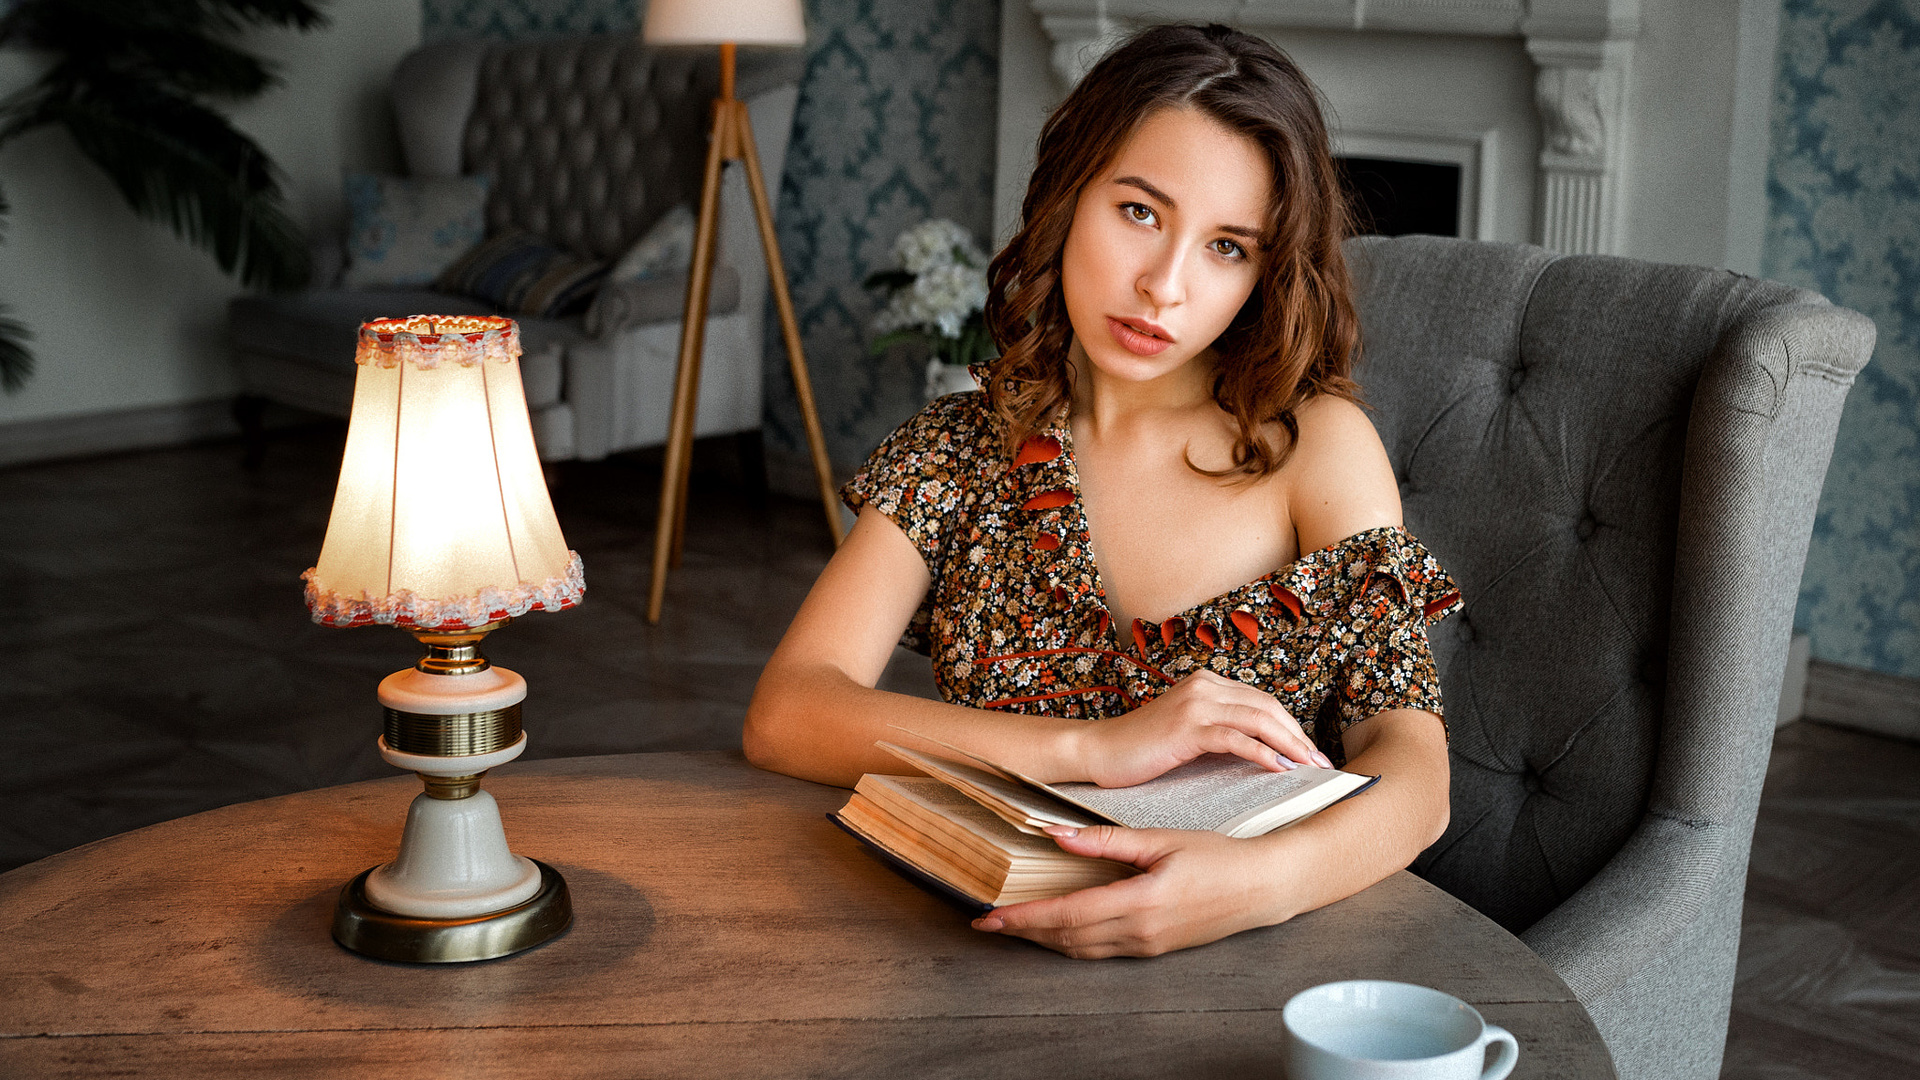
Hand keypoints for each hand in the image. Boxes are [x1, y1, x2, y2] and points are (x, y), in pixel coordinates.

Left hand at [972, 824, 1291, 957]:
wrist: (1261, 888)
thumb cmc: (1217, 858)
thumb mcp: (1160, 840)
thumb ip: (1106, 841)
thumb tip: (1058, 835)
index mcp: (1139, 902)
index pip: (1066, 913)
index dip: (1024, 916)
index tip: (990, 915)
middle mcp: (1139, 932)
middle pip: (1066, 937)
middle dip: (1023, 931)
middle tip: (987, 923)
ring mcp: (1147, 946)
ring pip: (1080, 949)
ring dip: (1044, 939)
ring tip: (1014, 925)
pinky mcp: (1154, 949)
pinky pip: (1100, 951)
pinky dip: (1070, 942)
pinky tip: (1057, 929)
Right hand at [1072, 669, 1329, 786]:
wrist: (1098, 752)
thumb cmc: (1141, 749)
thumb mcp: (1187, 733)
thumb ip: (1220, 731)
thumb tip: (1263, 752)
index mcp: (1207, 683)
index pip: (1263, 702)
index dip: (1292, 727)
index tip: (1311, 754)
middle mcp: (1204, 686)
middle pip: (1268, 707)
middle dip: (1299, 737)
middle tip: (1320, 765)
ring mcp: (1196, 704)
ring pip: (1258, 719)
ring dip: (1290, 745)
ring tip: (1308, 768)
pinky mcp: (1187, 727)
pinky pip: (1236, 738)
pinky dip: (1262, 753)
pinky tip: (1278, 769)